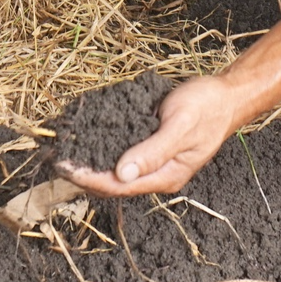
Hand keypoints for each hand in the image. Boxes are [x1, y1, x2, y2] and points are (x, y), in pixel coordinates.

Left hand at [55, 76, 242, 196]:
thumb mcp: (180, 125)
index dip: (89, 178)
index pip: (118, 186)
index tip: (64, 167)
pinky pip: (121, 152)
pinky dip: (101, 146)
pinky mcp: (150, 146)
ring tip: (62, 151)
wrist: (226, 95)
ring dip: (89, 161)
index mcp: (165, 176)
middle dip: (83, 174)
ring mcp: (153, 162)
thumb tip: (122, 172)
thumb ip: (154, 150)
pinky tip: (85, 136)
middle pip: (112, 183)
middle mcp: (157, 174)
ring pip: (114, 169)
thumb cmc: (207, 108)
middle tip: (54, 159)